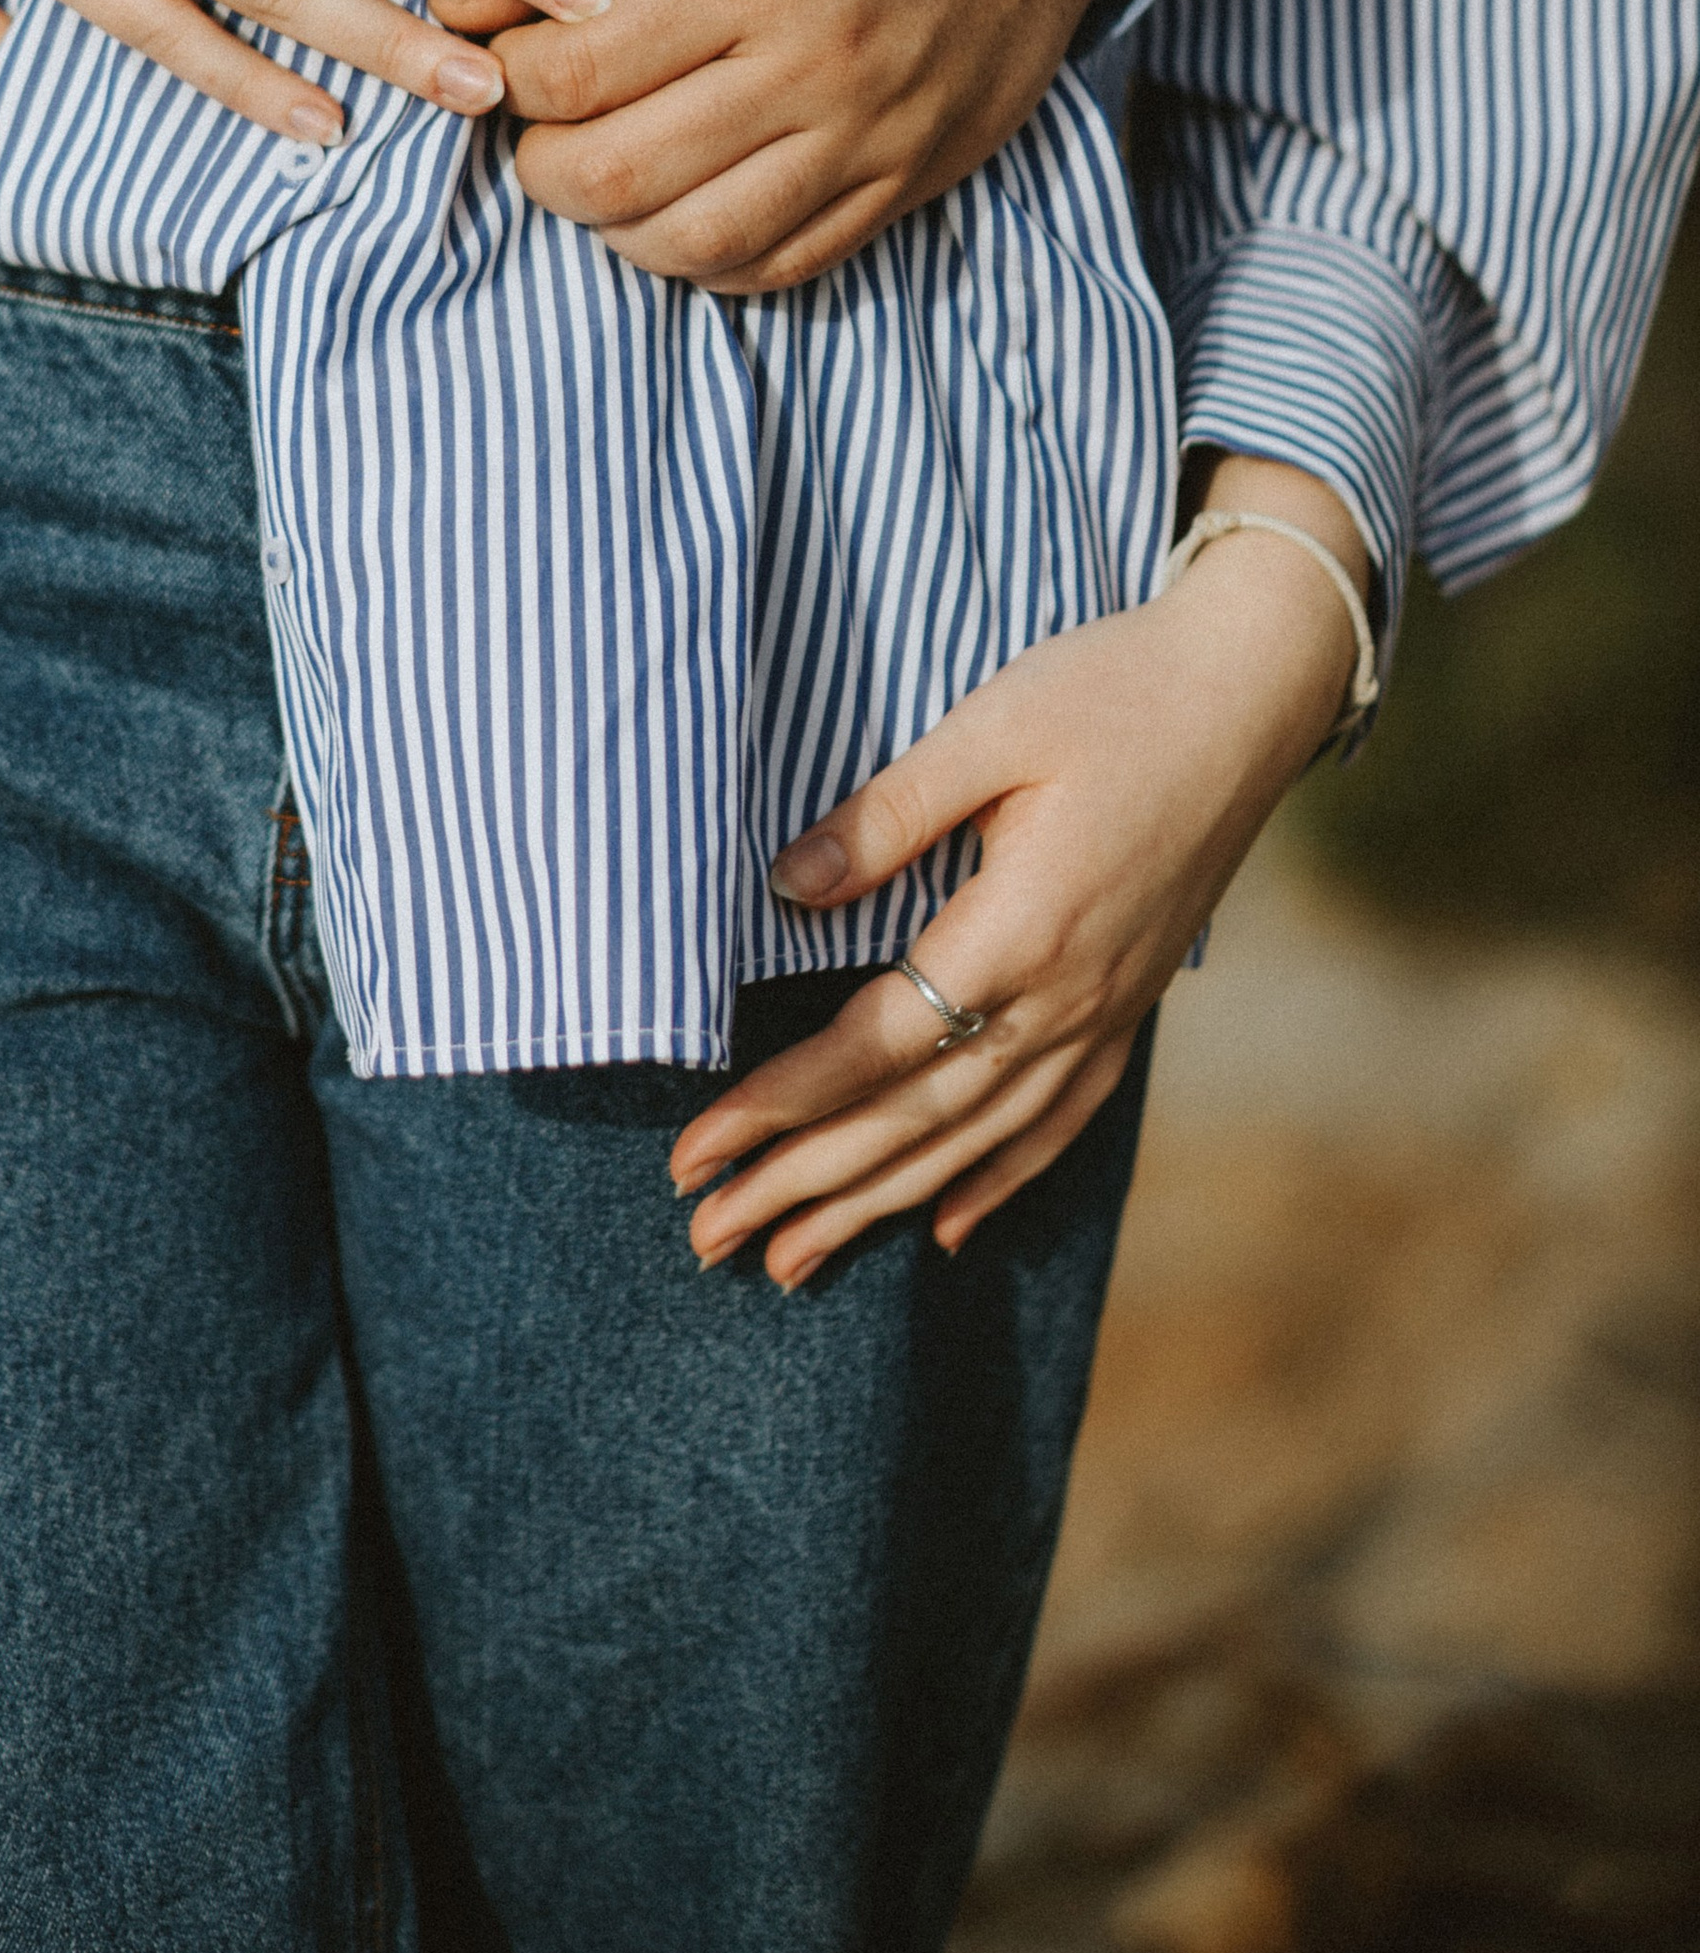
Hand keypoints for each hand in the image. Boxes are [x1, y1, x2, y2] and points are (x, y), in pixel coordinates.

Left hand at [432, 0, 1148, 289]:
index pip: (569, 78)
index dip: (503, 76)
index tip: (500, 49)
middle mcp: (812, 71)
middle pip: (613, 179)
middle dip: (539, 164)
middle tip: (535, 120)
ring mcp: (868, 139)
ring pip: (692, 245)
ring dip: (613, 225)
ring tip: (597, 165)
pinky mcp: (908, 178)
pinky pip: (781, 267)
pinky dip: (705, 258)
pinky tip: (677, 204)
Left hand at [668, 461, 1369, 1284]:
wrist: (1255, 690)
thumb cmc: (1115, 690)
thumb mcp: (990, 727)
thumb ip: (887, 816)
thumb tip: (785, 887)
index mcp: (1020, 928)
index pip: (872, 1046)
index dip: (778, 1107)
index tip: (696, 1155)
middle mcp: (1065, 996)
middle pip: (914, 1119)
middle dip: (804, 1186)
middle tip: (708, 1240)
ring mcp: (1105, 1011)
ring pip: (977, 1140)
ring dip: (878, 1204)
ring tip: (792, 1263)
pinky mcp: (1130, 1004)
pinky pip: (1058, 1122)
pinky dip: (996, 1182)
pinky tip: (944, 1228)